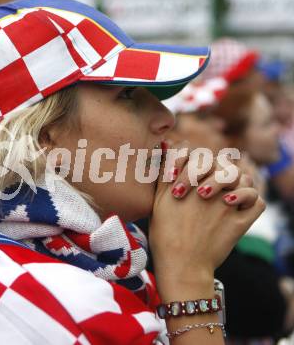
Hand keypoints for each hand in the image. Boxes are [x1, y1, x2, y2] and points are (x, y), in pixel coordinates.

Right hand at [149, 142, 264, 299]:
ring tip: (226, 191)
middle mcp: (208, 189)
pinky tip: (238, 204)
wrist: (181, 266)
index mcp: (187, 183)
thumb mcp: (158, 202)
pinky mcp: (240, 223)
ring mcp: (226, 206)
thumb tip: (168, 147)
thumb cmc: (165, 235)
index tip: (187, 174)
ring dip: (237, 181)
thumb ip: (164, 173)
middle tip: (208, 184)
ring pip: (243, 178)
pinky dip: (251, 200)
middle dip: (216, 169)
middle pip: (222, 164)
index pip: (198, 155)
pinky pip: (257, 202)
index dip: (194, 161)